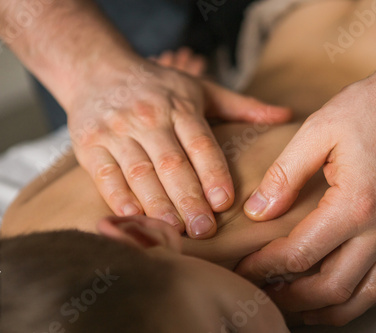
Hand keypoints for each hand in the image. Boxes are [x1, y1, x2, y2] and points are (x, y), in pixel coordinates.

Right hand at [66, 52, 290, 238]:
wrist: (98, 68)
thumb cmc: (158, 85)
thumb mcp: (201, 88)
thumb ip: (242, 105)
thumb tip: (285, 115)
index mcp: (179, 105)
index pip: (200, 143)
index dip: (212, 173)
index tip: (225, 203)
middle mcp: (148, 117)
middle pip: (171, 163)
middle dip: (188, 199)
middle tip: (204, 229)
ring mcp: (116, 131)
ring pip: (139, 173)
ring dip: (157, 205)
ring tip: (174, 231)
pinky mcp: (90, 145)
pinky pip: (106, 175)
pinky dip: (119, 198)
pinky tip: (134, 217)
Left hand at [235, 64, 375, 323]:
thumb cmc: (370, 106)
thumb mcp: (317, 131)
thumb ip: (285, 175)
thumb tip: (259, 211)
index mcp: (354, 205)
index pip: (300, 253)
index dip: (266, 265)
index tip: (244, 268)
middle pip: (334, 285)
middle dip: (294, 297)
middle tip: (267, 294)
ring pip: (372, 291)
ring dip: (337, 309)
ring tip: (307, 312)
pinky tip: (365, 291)